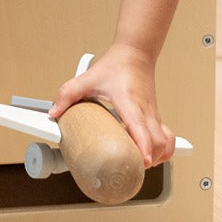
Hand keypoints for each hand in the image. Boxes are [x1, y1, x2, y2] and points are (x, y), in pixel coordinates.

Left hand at [48, 44, 175, 168]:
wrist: (135, 53)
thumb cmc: (116, 66)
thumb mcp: (87, 78)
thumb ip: (68, 94)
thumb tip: (54, 113)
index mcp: (129, 102)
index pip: (141, 128)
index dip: (144, 147)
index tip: (143, 162)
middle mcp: (145, 111)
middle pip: (158, 142)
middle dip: (148, 160)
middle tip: (129, 168)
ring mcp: (154, 116)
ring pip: (166, 143)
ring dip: (157, 158)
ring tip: (138, 163)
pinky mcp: (156, 118)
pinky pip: (168, 139)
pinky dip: (164, 151)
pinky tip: (150, 154)